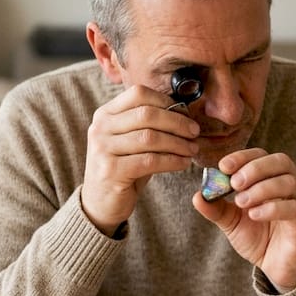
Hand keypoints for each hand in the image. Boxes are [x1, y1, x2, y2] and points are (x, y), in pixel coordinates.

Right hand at [81, 84, 199, 234]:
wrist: (100, 202)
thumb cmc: (123, 167)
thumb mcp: (131, 140)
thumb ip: (148, 124)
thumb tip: (184, 111)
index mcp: (105, 114)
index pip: (138, 94)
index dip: (166, 101)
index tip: (186, 114)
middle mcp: (100, 128)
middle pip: (146, 114)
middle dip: (177, 122)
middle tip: (195, 132)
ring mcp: (103, 149)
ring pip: (150, 138)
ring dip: (177, 143)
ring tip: (192, 149)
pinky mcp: (111, 171)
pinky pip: (150, 161)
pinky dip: (172, 161)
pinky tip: (183, 163)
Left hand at [194, 148, 295, 290]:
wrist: (277, 268)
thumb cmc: (259, 239)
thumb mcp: (232, 222)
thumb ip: (216, 208)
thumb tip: (198, 195)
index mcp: (273, 178)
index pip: (261, 155)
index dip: (243, 157)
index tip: (223, 167)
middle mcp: (292, 184)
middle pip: (280, 161)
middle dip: (254, 169)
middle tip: (234, 183)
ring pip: (288, 182)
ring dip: (261, 189)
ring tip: (241, 202)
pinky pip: (293, 208)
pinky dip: (271, 208)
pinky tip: (254, 215)